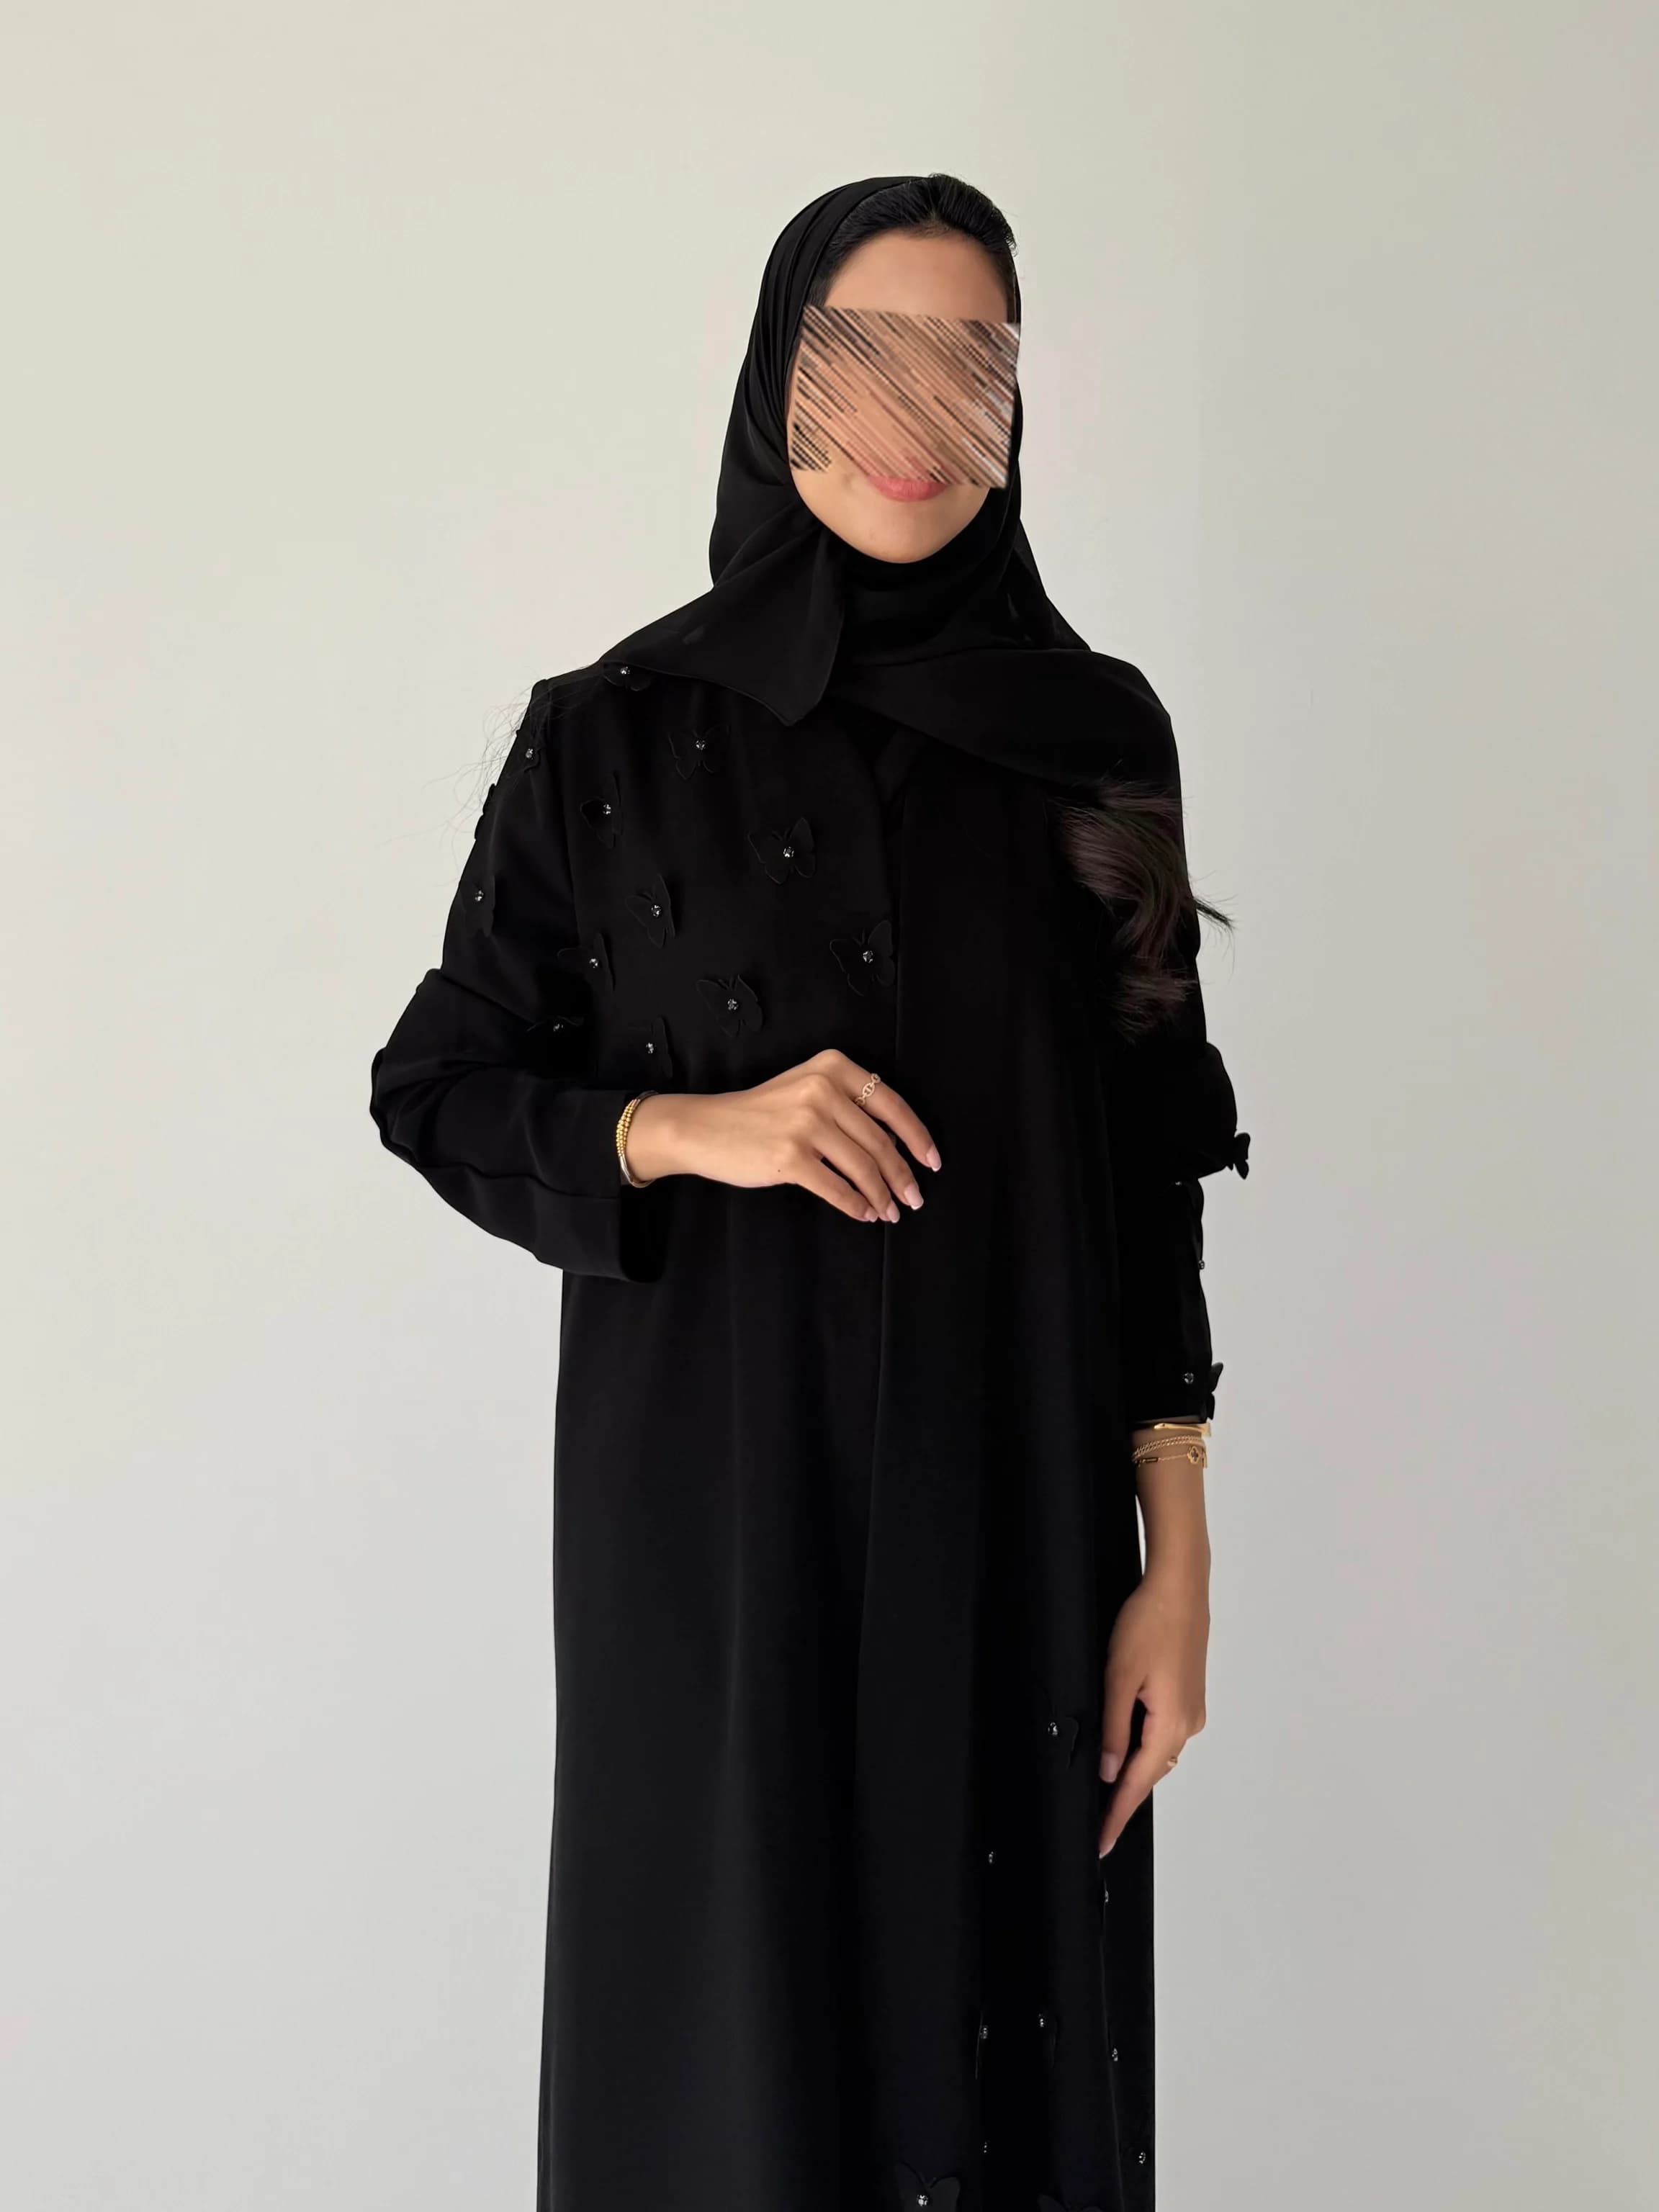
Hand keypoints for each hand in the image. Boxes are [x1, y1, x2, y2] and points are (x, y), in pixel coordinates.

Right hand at [623, 1050, 940, 1223]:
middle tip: (914, 1199)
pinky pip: (836, 1187)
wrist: (705, 1127)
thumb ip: (848, 1106)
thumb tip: (896, 1145)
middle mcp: (822, 1090)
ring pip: (862, 1167)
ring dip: (882, 1195)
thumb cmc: (760, 1113)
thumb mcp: (806, 1088)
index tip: (932, 1162)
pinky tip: (863, 1213)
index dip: (918, 1138)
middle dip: (903, 1176)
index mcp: (833, 1068)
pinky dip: (855, 1204)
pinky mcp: (789, 1156)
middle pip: (880, 1142)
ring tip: (890, 1211)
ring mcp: (805, 1123)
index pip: (891, 1105)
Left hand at [1097, 1524, 1209, 1856]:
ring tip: (1107, 1788)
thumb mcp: (1118, 1676)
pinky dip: (1144, 1745)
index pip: (1137, 1783)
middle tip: (1098, 1820)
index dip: (1116, 1815)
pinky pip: (1164, 1732)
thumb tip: (1109, 1771)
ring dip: (1133, 1768)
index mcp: (1170, 1724)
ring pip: (1157, 1752)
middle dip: (1123, 1795)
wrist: (1179, 1587)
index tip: (1101, 1842)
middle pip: (1149, 1772)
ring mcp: (1191, 1710)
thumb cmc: (1149, 1623)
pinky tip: (1127, 1742)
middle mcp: (1188, 1724)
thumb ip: (1112, 1728)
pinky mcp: (1189, 1696)